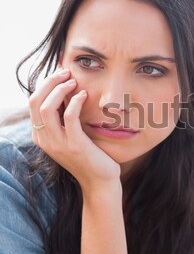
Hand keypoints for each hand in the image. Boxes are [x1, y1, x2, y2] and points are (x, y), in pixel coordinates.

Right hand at [28, 68, 120, 192]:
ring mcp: (58, 144)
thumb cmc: (89, 156)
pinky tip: (84, 95)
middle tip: (65, 72)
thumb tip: (65, 94)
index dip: (45, 84)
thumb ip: (64, 120)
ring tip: (73, 80)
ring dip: (59, 89)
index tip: (60, 73)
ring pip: (46, 108)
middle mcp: (45, 140)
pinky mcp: (74, 145)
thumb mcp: (71, 137)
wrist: (100, 182)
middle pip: (35, 102)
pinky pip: (69, 117)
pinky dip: (75, 102)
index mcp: (41, 136)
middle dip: (49, 82)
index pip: (33, 103)